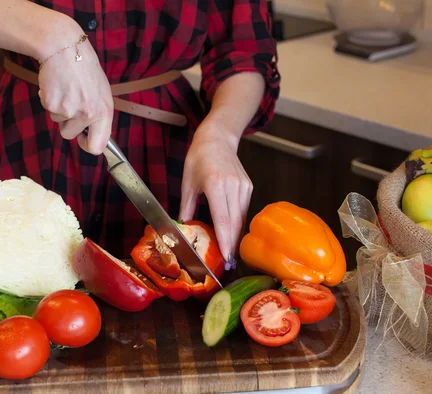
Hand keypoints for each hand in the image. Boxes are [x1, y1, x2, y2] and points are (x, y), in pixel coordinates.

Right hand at [37, 21, 112, 154]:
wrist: (65, 48)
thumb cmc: (85, 69)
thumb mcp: (101, 93)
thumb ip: (98, 115)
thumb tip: (93, 136)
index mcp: (104, 112)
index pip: (97, 147)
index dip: (86, 145)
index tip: (82, 137)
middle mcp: (88, 114)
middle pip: (70, 136)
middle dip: (67, 125)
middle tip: (71, 104)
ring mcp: (69, 110)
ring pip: (58, 123)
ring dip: (59, 110)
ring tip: (66, 90)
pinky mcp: (52, 104)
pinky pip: (48, 110)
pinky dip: (49, 100)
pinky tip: (56, 86)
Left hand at [179, 128, 252, 262]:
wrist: (218, 138)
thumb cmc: (199, 157)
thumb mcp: (187, 182)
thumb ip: (187, 207)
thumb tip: (183, 228)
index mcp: (216, 184)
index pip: (223, 219)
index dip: (225, 240)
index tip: (225, 257)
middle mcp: (233, 186)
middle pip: (235, 222)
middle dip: (231, 244)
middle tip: (228, 264)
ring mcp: (243, 186)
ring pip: (241, 218)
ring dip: (235, 236)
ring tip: (229, 253)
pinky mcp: (248, 186)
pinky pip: (243, 209)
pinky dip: (237, 222)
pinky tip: (231, 233)